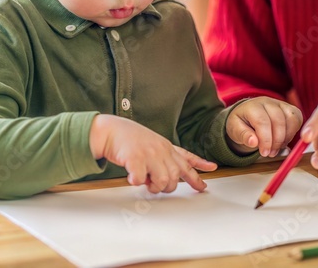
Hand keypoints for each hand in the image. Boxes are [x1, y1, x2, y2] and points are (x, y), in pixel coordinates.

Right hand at [89, 115, 216, 192]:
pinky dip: (136, 182)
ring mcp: (149, 154)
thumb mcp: (154, 144)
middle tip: (154, 184)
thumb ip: (165, 157)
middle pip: (175, 178)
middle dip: (167, 187)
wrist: (111, 130)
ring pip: (162, 181)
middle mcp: (161, 151)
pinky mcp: (135, 159)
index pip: (187, 161)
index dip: (198, 173)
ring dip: (152, 186)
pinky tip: (132, 178)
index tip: (206, 182)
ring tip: (143, 180)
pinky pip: (140, 179)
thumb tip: (171, 178)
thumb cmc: (130, 139)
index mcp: (166, 147)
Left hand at [226, 97, 302, 156]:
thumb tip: (253, 142)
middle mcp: (268, 102)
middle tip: (271, 153)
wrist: (247, 116)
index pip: (262, 121)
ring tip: (277, 148)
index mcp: (252, 106)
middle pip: (278, 120)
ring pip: (291, 118)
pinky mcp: (289, 108)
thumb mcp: (235, 130)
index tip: (264, 153)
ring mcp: (280, 104)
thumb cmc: (241, 123)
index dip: (265, 139)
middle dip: (276, 140)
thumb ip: (243, 135)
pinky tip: (283, 141)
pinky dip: (293, 133)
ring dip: (286, 138)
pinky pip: (297, 119)